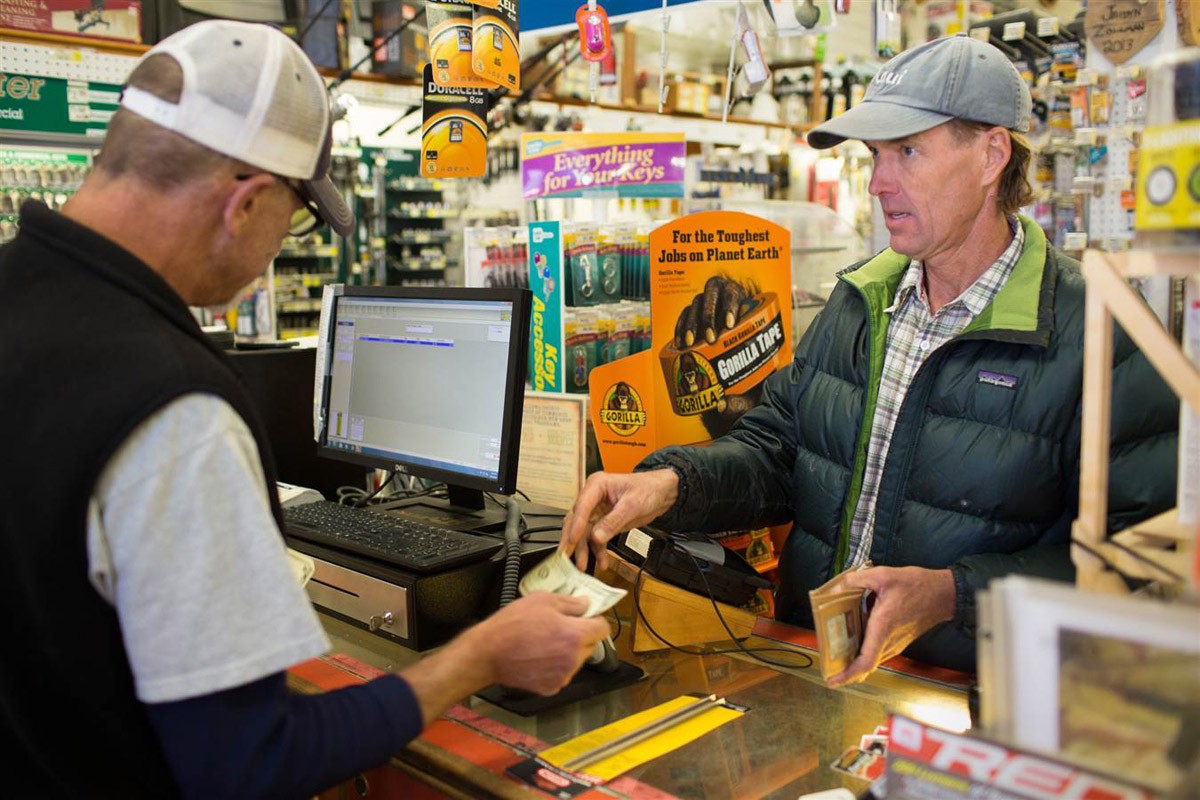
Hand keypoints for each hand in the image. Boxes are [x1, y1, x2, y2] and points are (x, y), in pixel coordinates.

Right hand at [401, 593, 609, 723]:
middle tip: (560, 627)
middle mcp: (572, 659)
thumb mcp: (542, 600)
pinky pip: (563, 673)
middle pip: (591, 645)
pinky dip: (556, 666)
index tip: (586, 617)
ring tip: (544, 642)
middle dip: (581, 635)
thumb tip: (586, 605)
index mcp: (574, 635)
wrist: (487, 653)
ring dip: (569, 651)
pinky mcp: (551, 688)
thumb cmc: (511, 625)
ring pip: (577, 660)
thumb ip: (570, 603)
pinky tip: (538, 656)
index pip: (603, 628)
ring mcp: (563, 676)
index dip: (595, 619)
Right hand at [560, 469, 678, 571]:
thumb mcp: (632, 505)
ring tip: (584, 565)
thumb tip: (596, 537)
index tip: (572, 541)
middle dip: (573, 541)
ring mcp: (597, 511)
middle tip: (567, 557)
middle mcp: (592, 497)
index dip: (576, 525)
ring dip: (584, 549)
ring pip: (584, 533)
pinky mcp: (603, 522)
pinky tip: (601, 561)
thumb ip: (613, 521)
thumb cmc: (648, 489)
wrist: (662, 492)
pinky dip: (597, 550)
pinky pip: (596, 538)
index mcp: (597, 485)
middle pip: (577, 521)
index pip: (581, 506)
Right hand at [674, 275, 749, 347]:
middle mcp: (714, 290)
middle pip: (709, 299)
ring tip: (690, 344)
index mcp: (732, 289)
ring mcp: (700, 299)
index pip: (731, 295)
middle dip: (708, 319)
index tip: (730, 325)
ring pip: (693, 308)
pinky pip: (682, 318)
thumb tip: (761, 348)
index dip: (729, 309)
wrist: (732, 315)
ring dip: (691, 326)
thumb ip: (752, 326)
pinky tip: (680, 345)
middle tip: (710, 339)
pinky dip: (680, 331)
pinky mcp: (689, 310)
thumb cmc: (745, 319)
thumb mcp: (751, 318)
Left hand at [824, 566, 955, 687]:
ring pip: (871, 660)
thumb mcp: (884, 575)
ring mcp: (896, 643)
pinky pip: (878, 652)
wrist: (945, 594)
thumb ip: (856, 580)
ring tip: (833, 656)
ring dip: (853, 662)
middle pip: (865, 665)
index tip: (832, 680)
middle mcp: (890, 640)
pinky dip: (863, 652)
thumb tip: (835, 589)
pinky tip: (852, 641)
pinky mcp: (899, 640)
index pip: (865, 661)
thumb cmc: (918, 585)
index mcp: (883, 626)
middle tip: (827, 670)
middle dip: (845, 671)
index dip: (847, 674)